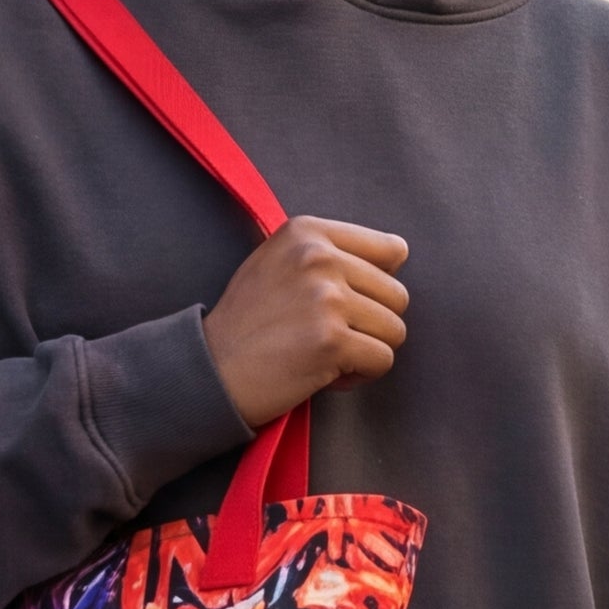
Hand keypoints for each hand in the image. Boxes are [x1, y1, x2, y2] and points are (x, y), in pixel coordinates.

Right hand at [202, 216, 409, 428]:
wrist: (210, 370)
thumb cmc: (246, 323)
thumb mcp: (276, 261)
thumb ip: (326, 252)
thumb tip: (397, 254)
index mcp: (308, 232)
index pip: (392, 251)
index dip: (379, 286)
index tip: (349, 303)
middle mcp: (319, 257)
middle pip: (397, 295)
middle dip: (372, 324)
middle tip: (332, 337)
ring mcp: (327, 298)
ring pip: (395, 330)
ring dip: (368, 350)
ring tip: (328, 355)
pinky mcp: (332, 341)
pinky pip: (382, 360)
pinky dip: (360, 375)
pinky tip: (327, 373)